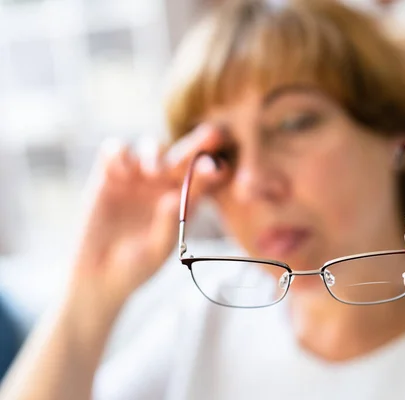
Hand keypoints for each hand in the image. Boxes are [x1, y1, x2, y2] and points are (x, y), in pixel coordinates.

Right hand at [69, 126, 227, 305]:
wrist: (100, 276)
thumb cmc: (137, 268)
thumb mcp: (157, 250)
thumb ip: (168, 225)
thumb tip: (174, 198)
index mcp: (185, 199)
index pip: (204, 178)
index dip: (213, 170)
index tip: (218, 168)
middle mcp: (164, 184)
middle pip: (182, 155)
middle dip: (197, 144)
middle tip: (212, 134)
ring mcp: (136, 177)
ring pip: (151, 147)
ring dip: (154, 152)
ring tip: (153, 172)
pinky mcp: (108, 175)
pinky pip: (114, 150)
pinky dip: (119, 152)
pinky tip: (122, 170)